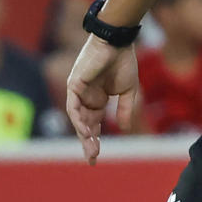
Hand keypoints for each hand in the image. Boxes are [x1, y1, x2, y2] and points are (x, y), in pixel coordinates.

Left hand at [65, 34, 138, 164]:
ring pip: (78, 119)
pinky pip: (73, 106)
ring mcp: (78, 92)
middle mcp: (86, 98)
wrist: (117, 43)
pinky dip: (78, 119)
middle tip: (92, 159)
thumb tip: (123, 129)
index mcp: (98, 100)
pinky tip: (86, 130)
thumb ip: (125, 109)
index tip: (96, 157)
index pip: (94, 124)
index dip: (95, 140)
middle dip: (88, 142)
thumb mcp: (128, 91)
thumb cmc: (123, 62)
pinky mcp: (74, 85)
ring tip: (92, 148)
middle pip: (84, 125)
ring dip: (84, 134)